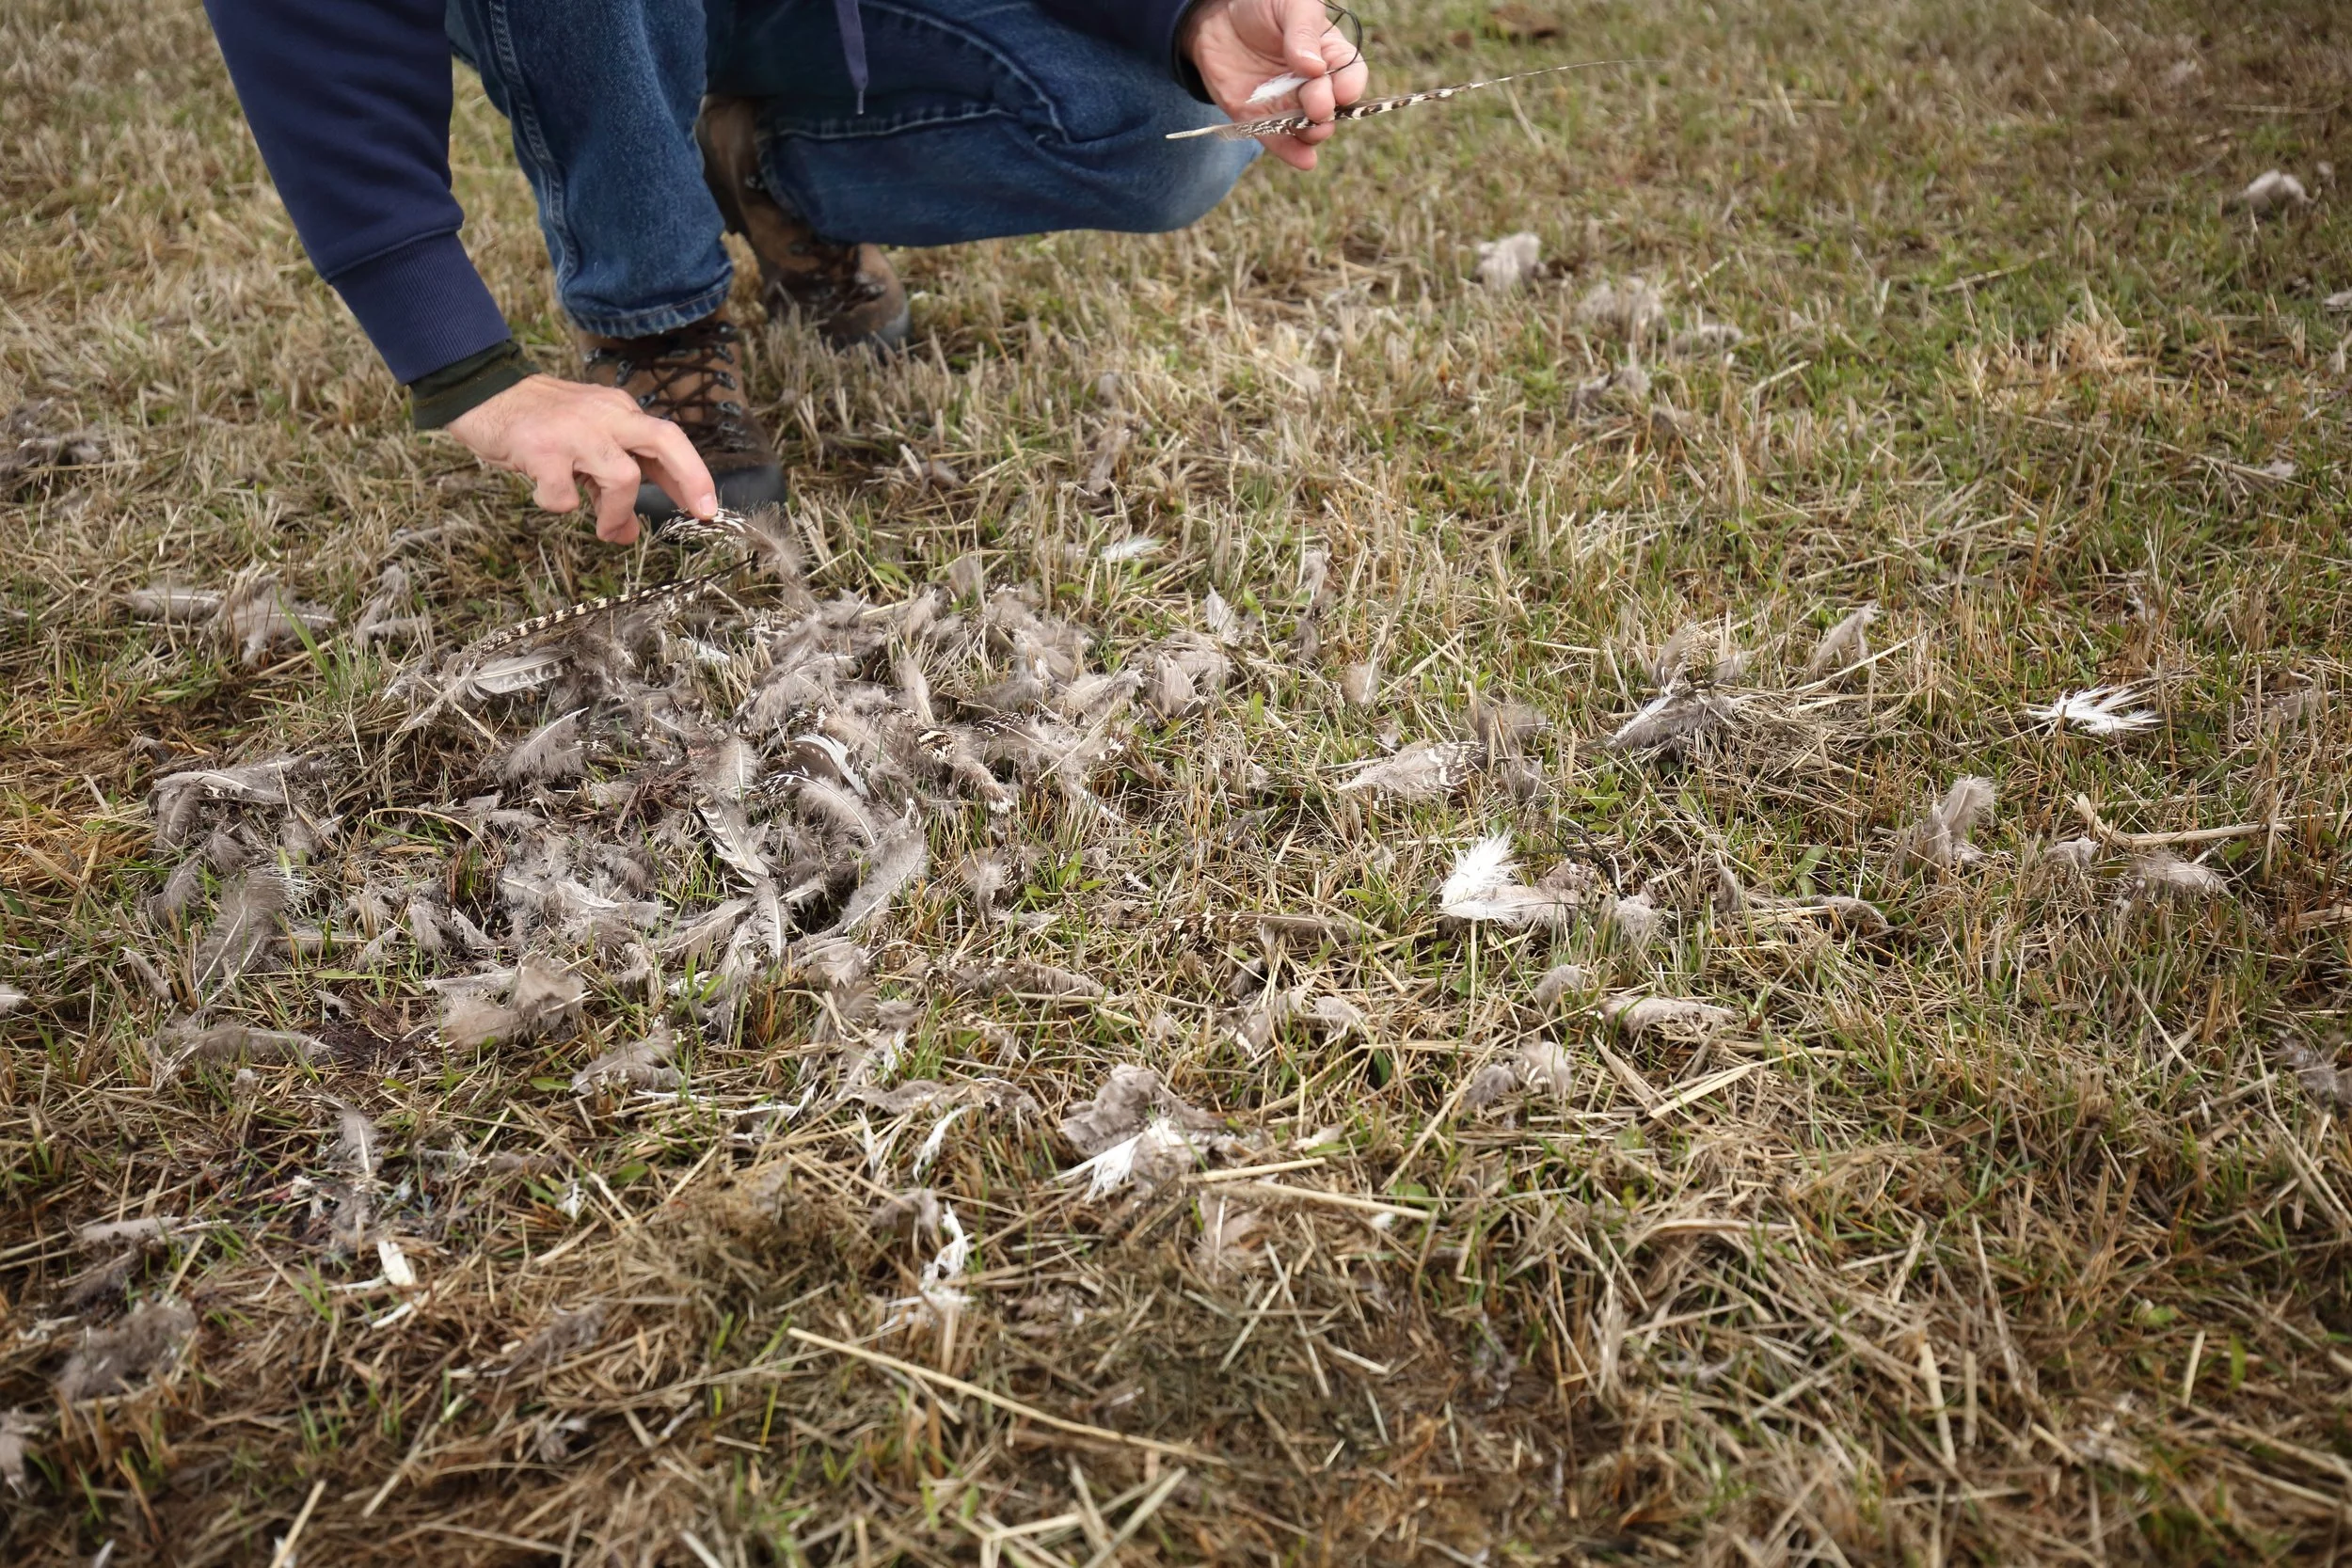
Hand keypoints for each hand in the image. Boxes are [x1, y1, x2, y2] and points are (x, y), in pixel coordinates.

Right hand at [445, 374, 715, 544]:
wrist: (478, 391)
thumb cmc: (536, 422)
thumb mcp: (583, 442)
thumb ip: (610, 482)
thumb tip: (631, 532)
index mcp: (617, 411)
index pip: (668, 439)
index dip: (693, 475)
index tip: (706, 508)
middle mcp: (603, 415)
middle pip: (664, 439)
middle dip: (690, 477)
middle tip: (699, 511)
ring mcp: (573, 431)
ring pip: (622, 476)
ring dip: (618, 513)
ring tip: (606, 529)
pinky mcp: (541, 448)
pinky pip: (565, 493)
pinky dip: (560, 505)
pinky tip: (548, 494)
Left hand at [1181, 0, 1369, 170]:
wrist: (1216, 19)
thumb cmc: (1262, 5)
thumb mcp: (1290, 5)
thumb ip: (1303, 32)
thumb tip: (1314, 68)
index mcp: (1329, 54)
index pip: (1350, 75)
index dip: (1350, 86)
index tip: (1343, 92)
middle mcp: (1313, 84)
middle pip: (1329, 107)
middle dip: (1325, 110)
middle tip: (1317, 107)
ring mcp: (1288, 104)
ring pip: (1307, 128)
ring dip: (1310, 133)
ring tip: (1309, 131)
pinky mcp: (1260, 119)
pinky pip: (1278, 140)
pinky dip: (1291, 151)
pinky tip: (1304, 159)